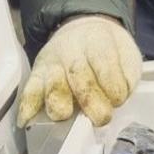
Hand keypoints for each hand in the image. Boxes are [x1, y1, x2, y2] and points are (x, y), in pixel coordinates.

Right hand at [17, 15, 141, 127]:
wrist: (82, 33)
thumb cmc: (108, 52)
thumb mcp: (126, 56)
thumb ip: (126, 77)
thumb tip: (115, 100)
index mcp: (98, 41)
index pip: (104, 63)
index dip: (114, 87)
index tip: (118, 100)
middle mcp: (71, 51)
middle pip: (78, 76)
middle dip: (90, 101)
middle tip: (101, 117)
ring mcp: (52, 65)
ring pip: (53, 86)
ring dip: (59, 104)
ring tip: (66, 115)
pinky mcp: (36, 77)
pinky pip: (29, 92)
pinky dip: (28, 108)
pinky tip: (28, 120)